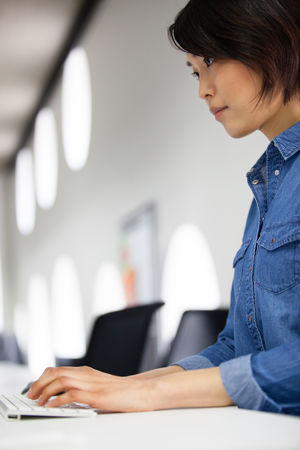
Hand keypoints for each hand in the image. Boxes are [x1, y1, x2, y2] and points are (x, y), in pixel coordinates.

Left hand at [27, 365, 154, 412]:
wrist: (139, 391)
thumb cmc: (121, 391)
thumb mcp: (98, 385)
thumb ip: (83, 386)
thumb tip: (63, 397)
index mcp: (85, 371)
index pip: (58, 369)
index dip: (43, 378)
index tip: (34, 388)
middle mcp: (86, 375)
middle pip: (55, 373)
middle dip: (39, 383)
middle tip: (31, 395)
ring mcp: (91, 384)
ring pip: (60, 381)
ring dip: (45, 391)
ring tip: (38, 401)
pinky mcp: (96, 396)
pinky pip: (72, 395)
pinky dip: (58, 400)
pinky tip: (52, 406)